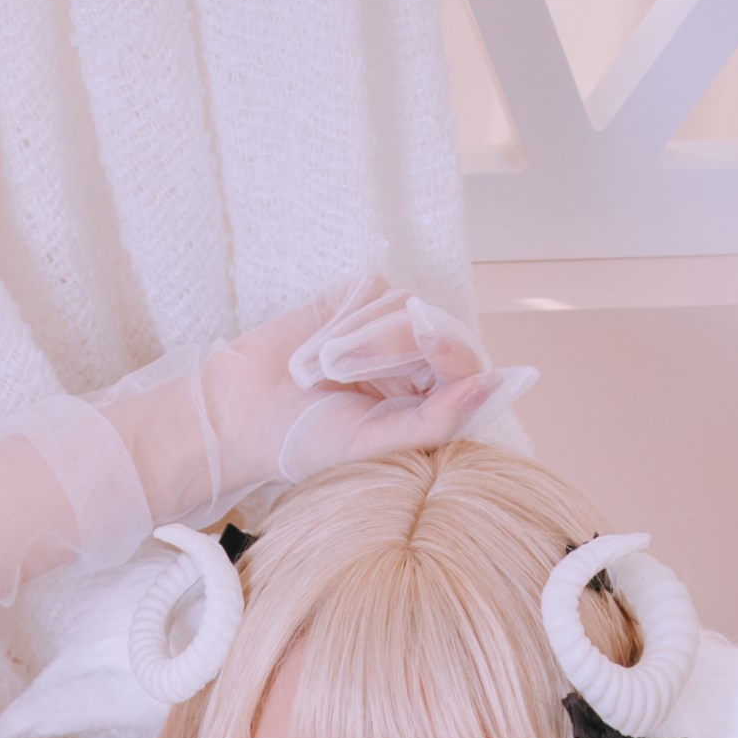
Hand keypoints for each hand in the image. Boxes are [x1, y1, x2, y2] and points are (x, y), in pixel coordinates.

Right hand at [193, 277, 529, 503]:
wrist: (246, 409)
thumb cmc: (309, 439)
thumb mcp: (374, 444)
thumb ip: (437, 422)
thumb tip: (492, 385)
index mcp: (429, 405)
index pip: (469, 371)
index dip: (457, 357)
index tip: (436, 349)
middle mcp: (419, 365)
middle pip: (444, 334)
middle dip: (397, 347)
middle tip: (343, 372)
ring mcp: (393, 328)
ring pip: (409, 309)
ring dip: (363, 340)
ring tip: (324, 371)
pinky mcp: (364, 298)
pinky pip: (378, 293)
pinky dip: (347, 321)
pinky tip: (319, 349)